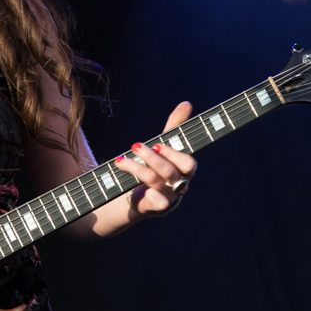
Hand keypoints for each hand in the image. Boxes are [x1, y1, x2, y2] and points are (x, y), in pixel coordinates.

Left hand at [114, 101, 197, 216]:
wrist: (136, 195)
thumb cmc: (154, 167)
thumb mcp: (162, 145)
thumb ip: (175, 126)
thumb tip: (187, 103)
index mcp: (185, 170)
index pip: (189, 162)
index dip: (173, 153)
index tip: (156, 143)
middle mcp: (181, 184)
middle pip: (172, 171)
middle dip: (152, 158)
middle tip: (135, 146)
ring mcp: (170, 197)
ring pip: (156, 181)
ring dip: (136, 167)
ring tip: (121, 159)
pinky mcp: (157, 207)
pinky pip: (152, 198)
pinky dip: (138, 185)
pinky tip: (126, 176)